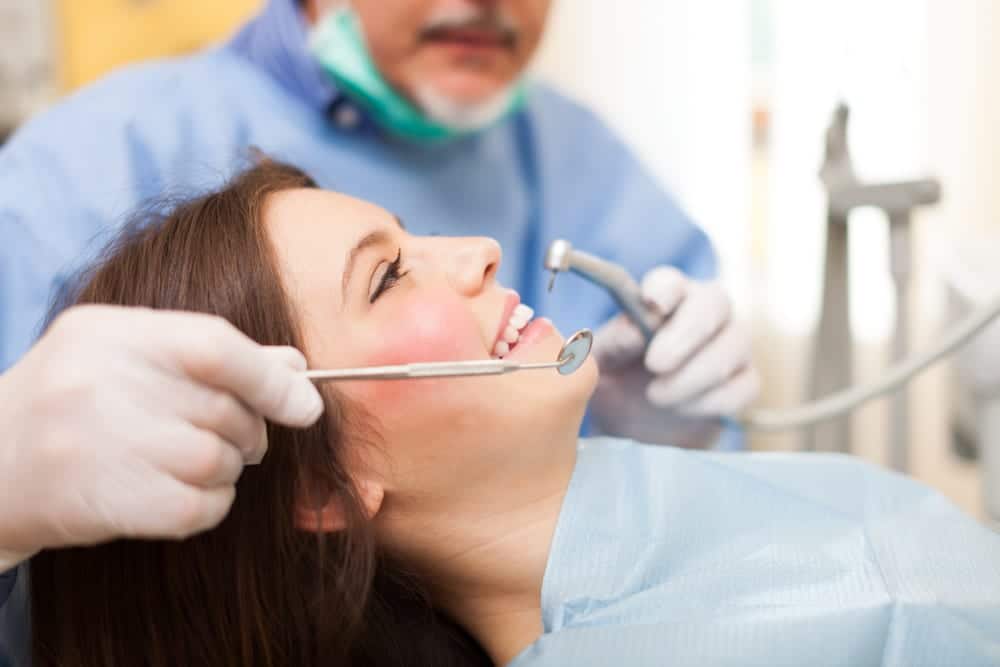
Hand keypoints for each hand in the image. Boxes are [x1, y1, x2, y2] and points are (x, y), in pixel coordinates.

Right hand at [0, 305, 323, 567]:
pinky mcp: (105, 501)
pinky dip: (210, 504)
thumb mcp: (128, 356)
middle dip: (247, 429)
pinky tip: (183, 494)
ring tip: (195, 463)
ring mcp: (99, 443)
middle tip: (233, 437)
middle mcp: (100, 382)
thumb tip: (294, 367)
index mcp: (111, 334)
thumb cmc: (75, 404)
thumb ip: (210, 355)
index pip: (216, 346)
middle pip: (224, 408)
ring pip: (217, 459)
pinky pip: (199, 506)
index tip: (305, 404)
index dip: (271, 379)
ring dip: (226, 468)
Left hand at [590, 267, 758, 446]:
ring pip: (734, 346)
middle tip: (655, 364)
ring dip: (693, 376)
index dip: (666, 289)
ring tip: (656, 396)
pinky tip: (681, 409)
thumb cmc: (617, 376)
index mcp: (664, 296)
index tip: (653, 304)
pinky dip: (710, 402)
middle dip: (685, 334)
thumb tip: (635, 332)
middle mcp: (704, 310)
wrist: (637, 421)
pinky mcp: (745, 380)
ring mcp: (732, 343)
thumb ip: (613, 343)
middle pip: (714, 303)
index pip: (670, 281)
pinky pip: (743, 386)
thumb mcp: (601, 362)